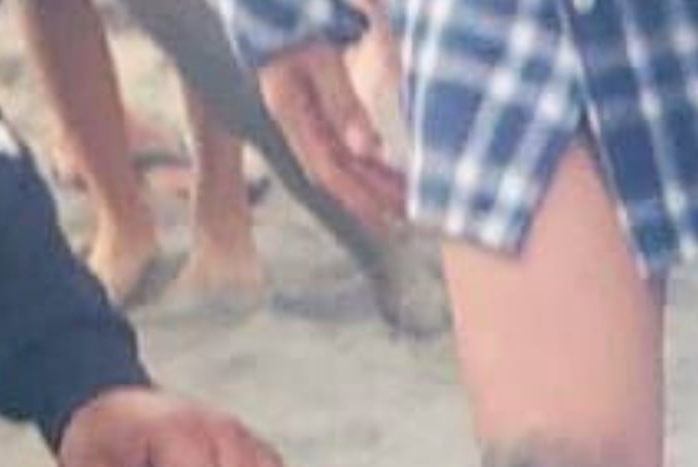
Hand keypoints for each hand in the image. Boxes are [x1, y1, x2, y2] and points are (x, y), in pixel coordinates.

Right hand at [258, 36, 409, 236]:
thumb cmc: (293, 17)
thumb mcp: (319, 56)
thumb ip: (341, 100)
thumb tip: (366, 149)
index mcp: (289, 109)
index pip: (327, 169)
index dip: (359, 197)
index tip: (390, 216)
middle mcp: (293, 116)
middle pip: (334, 169)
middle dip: (370, 195)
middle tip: (408, 216)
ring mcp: (300, 109)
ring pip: (337, 156)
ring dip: (369, 179)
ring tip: (402, 196)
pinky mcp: (309, 99)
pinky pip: (337, 137)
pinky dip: (362, 155)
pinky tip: (382, 162)